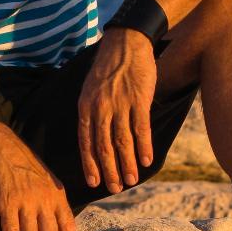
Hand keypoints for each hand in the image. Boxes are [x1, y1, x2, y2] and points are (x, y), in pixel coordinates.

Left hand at [77, 29, 156, 192]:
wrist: (126, 42)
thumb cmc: (109, 67)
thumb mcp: (91, 89)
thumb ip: (92, 113)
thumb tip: (95, 138)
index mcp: (86, 107)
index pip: (85, 142)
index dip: (89, 163)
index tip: (93, 181)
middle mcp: (100, 108)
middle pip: (104, 146)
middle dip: (109, 170)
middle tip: (115, 188)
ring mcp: (120, 104)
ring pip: (122, 142)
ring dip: (127, 164)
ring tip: (131, 180)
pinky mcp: (139, 100)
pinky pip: (141, 129)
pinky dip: (144, 147)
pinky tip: (146, 161)